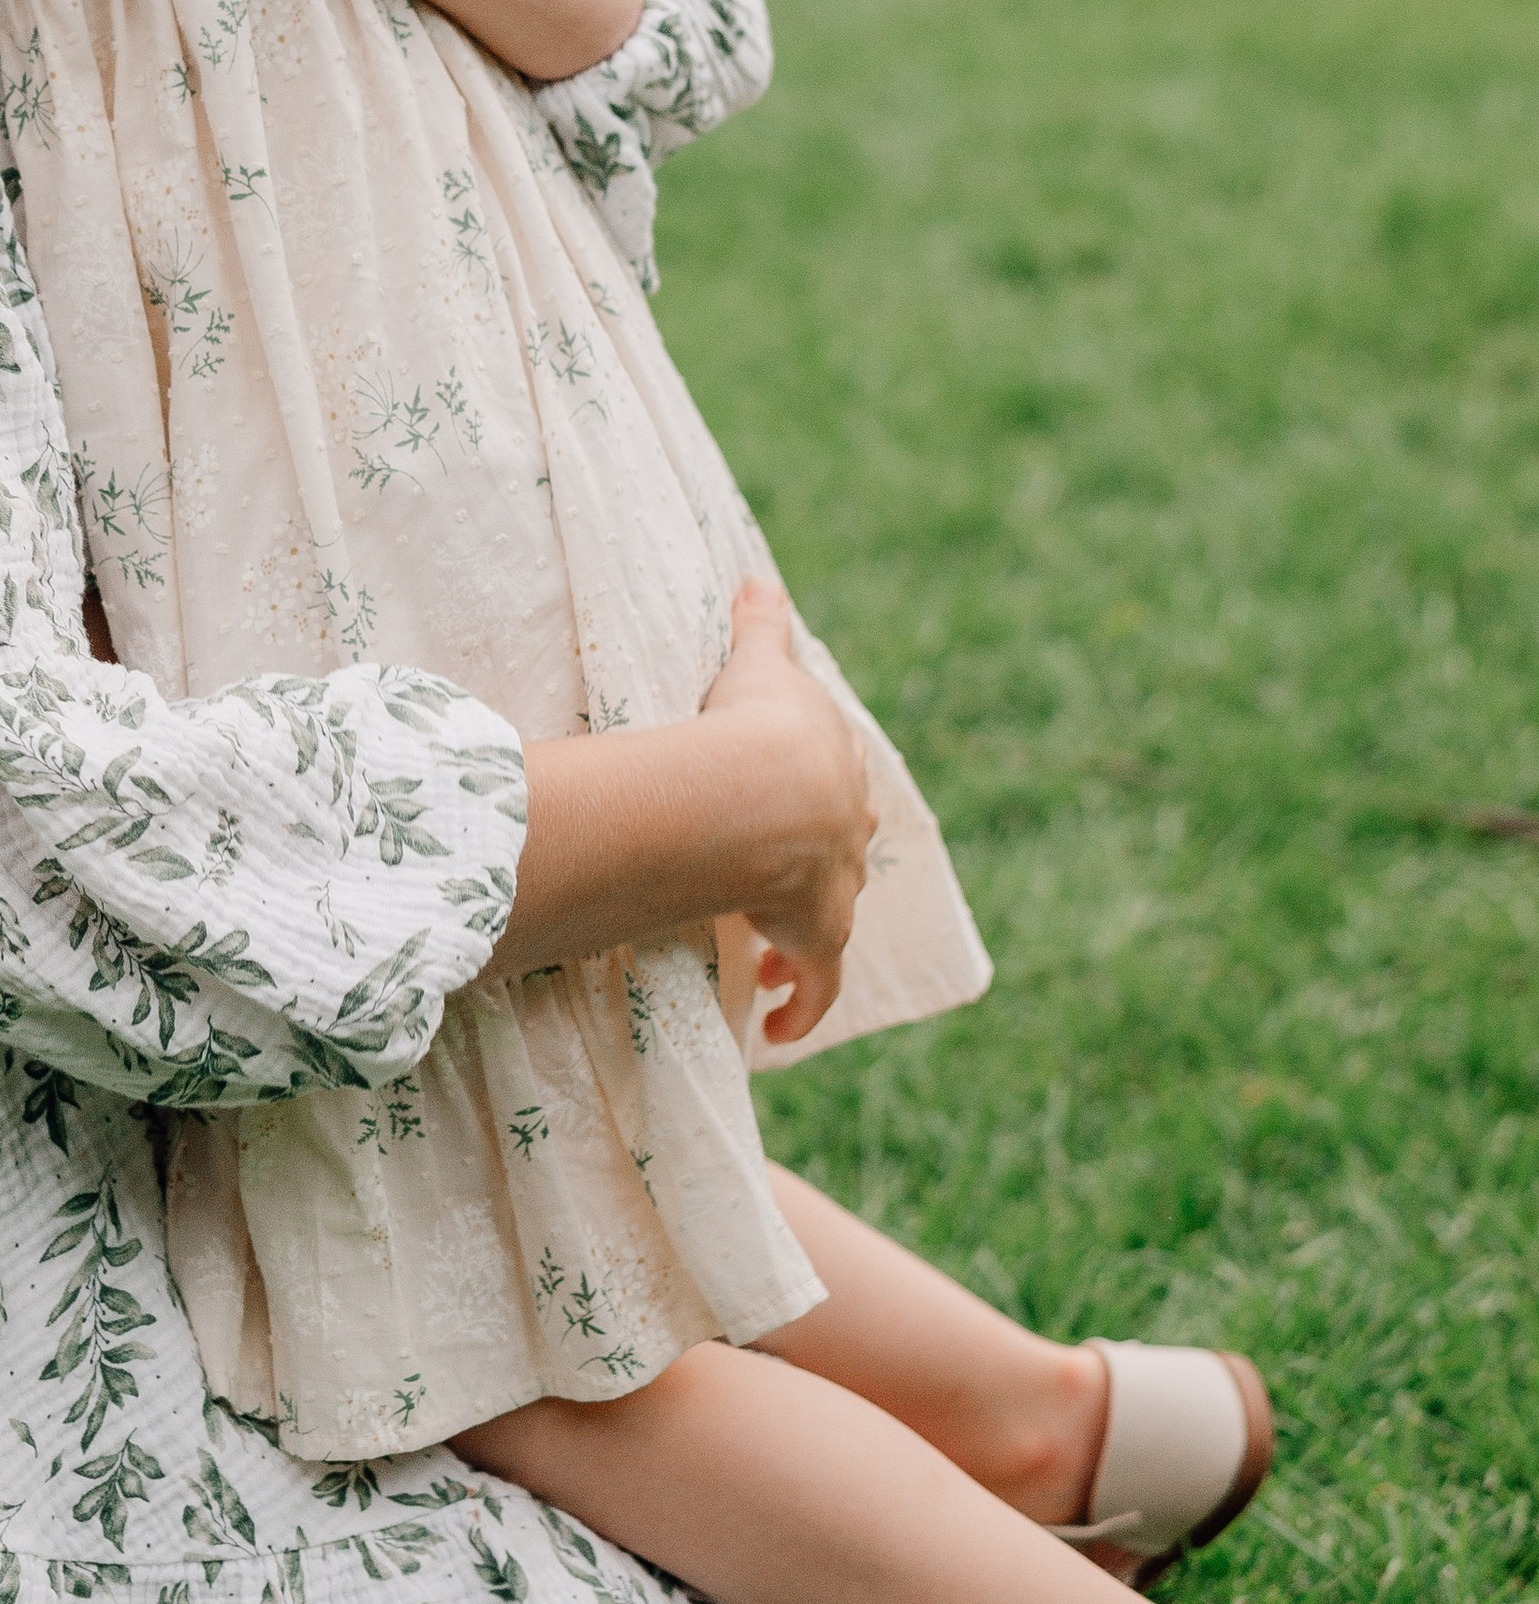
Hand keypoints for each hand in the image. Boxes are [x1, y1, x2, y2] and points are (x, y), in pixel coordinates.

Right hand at [700, 583, 873, 1045]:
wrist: (773, 790)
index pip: (837, 788)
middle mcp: (846, 835)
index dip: (820, 797)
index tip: (802, 811)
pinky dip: (799, 1007)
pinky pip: (812, 985)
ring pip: (829, 921)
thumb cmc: (762, 724)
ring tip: (773, 964)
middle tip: (789, 885)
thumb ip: (760, 624)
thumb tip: (757, 577)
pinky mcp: (815, 938)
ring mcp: (834, 890)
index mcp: (835, 773)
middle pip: (843, 854)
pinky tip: (777, 1027)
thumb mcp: (762, 664)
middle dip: (822, 867)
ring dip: (804, 942)